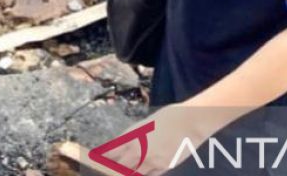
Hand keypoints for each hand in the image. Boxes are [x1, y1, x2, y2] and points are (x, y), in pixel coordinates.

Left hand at [90, 104, 211, 175]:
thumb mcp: (145, 124)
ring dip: (128, 172)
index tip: (96, 158)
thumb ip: (133, 136)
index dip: (104, 156)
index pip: (112, 151)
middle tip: (107, 167)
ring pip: (135, 173)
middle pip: (121, 165)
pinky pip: (150, 174)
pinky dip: (144, 174)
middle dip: (114, 167)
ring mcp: (153, 160)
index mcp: (133, 136)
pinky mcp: (165, 166)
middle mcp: (141, 150)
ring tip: (123, 170)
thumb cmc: (168, 117)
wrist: (190, 121)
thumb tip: (122, 145)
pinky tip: (141, 172)